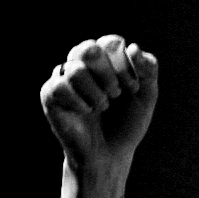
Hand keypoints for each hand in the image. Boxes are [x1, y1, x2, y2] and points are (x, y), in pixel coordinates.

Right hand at [40, 35, 157, 171]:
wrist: (110, 155)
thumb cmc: (126, 123)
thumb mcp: (146, 96)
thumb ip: (148, 70)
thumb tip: (135, 48)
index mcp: (104, 60)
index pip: (111, 42)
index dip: (125, 64)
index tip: (133, 87)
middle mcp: (81, 64)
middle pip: (90, 49)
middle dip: (108, 74)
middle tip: (115, 94)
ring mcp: (63, 78)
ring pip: (76, 69)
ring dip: (97, 93)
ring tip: (102, 107)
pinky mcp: (50, 94)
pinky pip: (61, 86)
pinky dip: (81, 103)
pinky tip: (86, 113)